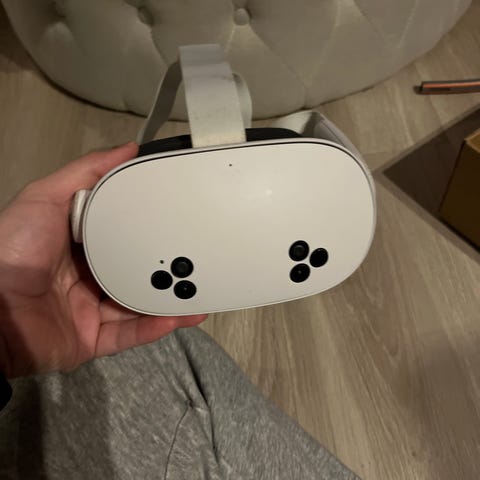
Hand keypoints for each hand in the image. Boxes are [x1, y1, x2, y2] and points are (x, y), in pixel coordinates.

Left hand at [0, 143, 206, 377]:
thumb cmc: (12, 250)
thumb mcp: (46, 197)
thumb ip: (86, 173)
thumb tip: (127, 149)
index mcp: (82, 245)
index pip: (126, 236)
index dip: (152, 230)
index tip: (180, 222)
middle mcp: (89, 277)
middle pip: (137, 272)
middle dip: (168, 270)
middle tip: (198, 262)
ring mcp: (91, 309)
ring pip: (140, 305)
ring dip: (170, 301)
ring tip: (199, 293)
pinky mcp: (91, 339)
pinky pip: (128, 334)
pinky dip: (154, 328)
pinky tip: (178, 316)